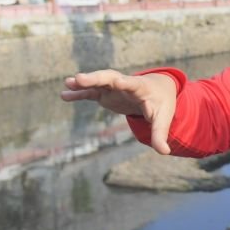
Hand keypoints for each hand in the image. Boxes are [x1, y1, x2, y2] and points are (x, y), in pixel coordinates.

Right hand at [61, 70, 177, 153]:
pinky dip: (79, 93)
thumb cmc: (161, 103)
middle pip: (110, 78)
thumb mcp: (163, 119)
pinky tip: (64, 95)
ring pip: (98, 82)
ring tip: (68, 82)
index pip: (133, 84)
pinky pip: (91, 92)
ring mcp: (114, 87)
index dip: (126, 83)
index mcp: (141, 88)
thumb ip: (160, 134)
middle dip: (96, 78)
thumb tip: (165, 152)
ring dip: (84, 82)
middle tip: (80, 78)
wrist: (157, 90)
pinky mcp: (106, 93)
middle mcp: (125, 84)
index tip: (118, 81)